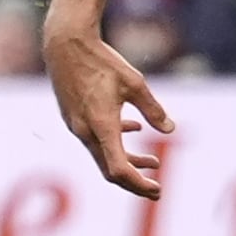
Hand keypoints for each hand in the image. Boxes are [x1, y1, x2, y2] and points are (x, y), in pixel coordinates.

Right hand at [46, 19, 173, 198]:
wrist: (66, 45)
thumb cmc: (102, 62)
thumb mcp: (135, 84)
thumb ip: (153, 110)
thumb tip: (170, 130)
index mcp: (101, 126)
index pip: (118, 169)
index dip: (138, 183)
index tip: (157, 189)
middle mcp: (84, 131)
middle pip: (109, 169)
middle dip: (134, 181)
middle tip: (156, 190)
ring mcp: (76, 125)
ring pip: (103, 153)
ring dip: (128, 160)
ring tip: (154, 162)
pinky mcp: (73, 116)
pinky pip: (96, 137)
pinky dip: (116, 140)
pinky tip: (133, 127)